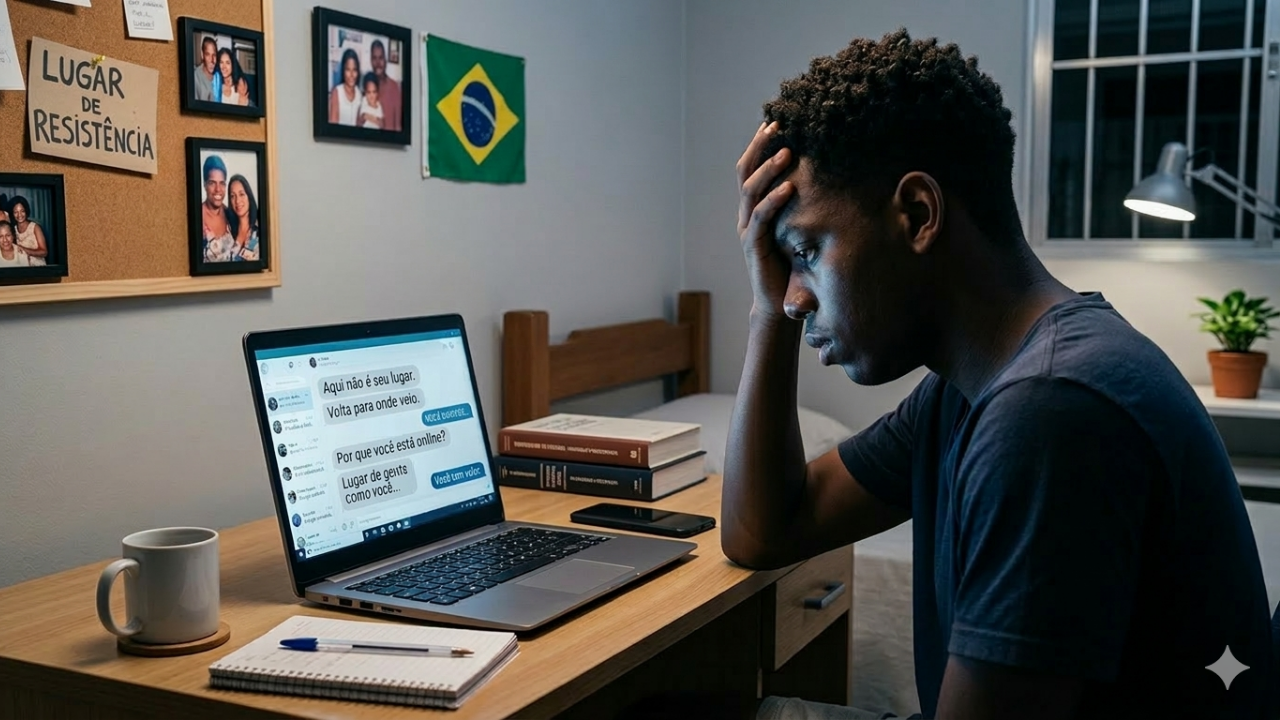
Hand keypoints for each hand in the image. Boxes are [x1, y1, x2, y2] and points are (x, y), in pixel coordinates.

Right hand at [736, 122, 794, 321]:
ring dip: (769, 168)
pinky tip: (789, 187)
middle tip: (777, 126)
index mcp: (754, 207)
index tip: (773, 121)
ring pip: (751, 190)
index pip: (751, 168)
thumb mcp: (796, 228)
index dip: (759, 144)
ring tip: (787, 151)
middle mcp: (747, 214)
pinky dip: (774, 200)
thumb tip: (825, 175)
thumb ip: (801, 206)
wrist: (778, 303)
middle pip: (746, 172)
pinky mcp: (754, 245)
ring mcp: (748, 229)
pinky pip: (762, 217)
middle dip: (760, 146)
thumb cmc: (791, 265)